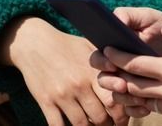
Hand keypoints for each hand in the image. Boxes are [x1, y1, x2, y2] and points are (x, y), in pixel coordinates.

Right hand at [0, 17, 127, 125]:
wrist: (35, 43)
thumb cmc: (68, 46)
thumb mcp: (91, 48)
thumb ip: (109, 62)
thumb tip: (126, 75)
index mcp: (93, 73)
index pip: (114, 101)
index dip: (121, 115)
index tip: (122, 119)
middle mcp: (79, 85)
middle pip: (100, 117)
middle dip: (107, 125)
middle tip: (110, 125)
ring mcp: (61, 95)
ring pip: (81, 124)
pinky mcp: (45, 101)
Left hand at [93, 13, 161, 121]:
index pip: (134, 65)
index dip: (117, 57)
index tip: (106, 50)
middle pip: (133, 87)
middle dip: (118, 76)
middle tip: (107, 68)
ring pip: (146, 101)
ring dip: (134, 91)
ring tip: (125, 81)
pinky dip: (155, 99)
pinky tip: (154, 89)